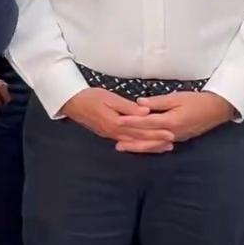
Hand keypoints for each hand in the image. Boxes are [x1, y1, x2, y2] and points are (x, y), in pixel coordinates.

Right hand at [59, 88, 173, 152]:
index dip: (156, 132)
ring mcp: (110, 135)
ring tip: (163, 147)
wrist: (71, 103)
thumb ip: (128, 107)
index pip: (140, 129)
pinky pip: (126, 142)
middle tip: (171, 142)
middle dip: (156, 141)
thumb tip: (146, 112)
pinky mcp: (107, 134)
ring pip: (133, 143)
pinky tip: (143, 145)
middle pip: (139, 139)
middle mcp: (114, 132)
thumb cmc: (90, 97)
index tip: (170, 133)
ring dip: (149, 145)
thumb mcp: (109, 98)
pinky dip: (138, 145)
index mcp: (116, 123)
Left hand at [126, 92, 237, 141]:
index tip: (118, 122)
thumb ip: (158, 102)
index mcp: (171, 121)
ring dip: (138, 147)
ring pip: (153, 146)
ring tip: (123, 148)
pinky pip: (160, 146)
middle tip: (115, 143)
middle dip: (131, 141)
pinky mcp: (178, 139)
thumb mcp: (177, 97)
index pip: (146, 123)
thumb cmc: (197, 101)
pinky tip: (140, 148)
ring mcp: (175, 138)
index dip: (131, 122)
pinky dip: (149, 148)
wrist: (216, 110)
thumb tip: (139, 103)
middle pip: (148, 139)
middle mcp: (171, 133)